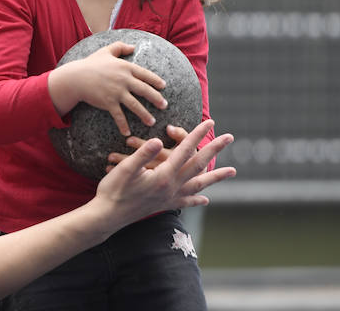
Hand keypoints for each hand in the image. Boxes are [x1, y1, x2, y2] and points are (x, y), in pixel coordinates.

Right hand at [49, 41, 166, 136]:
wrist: (75, 77)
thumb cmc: (90, 64)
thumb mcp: (106, 51)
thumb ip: (120, 47)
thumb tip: (134, 46)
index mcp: (125, 67)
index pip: (145, 74)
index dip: (155, 80)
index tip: (163, 86)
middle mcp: (124, 80)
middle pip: (145, 90)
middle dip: (156, 99)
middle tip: (164, 106)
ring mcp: (117, 92)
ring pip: (135, 105)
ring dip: (145, 115)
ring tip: (152, 122)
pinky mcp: (108, 103)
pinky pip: (119, 116)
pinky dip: (123, 125)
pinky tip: (127, 133)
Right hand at [93, 120, 234, 225]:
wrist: (107, 217)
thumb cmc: (113, 190)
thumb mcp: (125, 169)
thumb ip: (143, 153)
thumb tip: (157, 140)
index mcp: (163, 175)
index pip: (184, 150)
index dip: (196, 134)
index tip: (208, 122)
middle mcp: (171, 187)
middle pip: (198, 165)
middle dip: (214, 150)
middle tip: (229, 137)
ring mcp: (169, 198)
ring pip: (198, 184)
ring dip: (215, 177)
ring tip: (231, 171)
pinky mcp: (164, 205)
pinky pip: (187, 202)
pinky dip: (198, 199)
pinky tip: (205, 199)